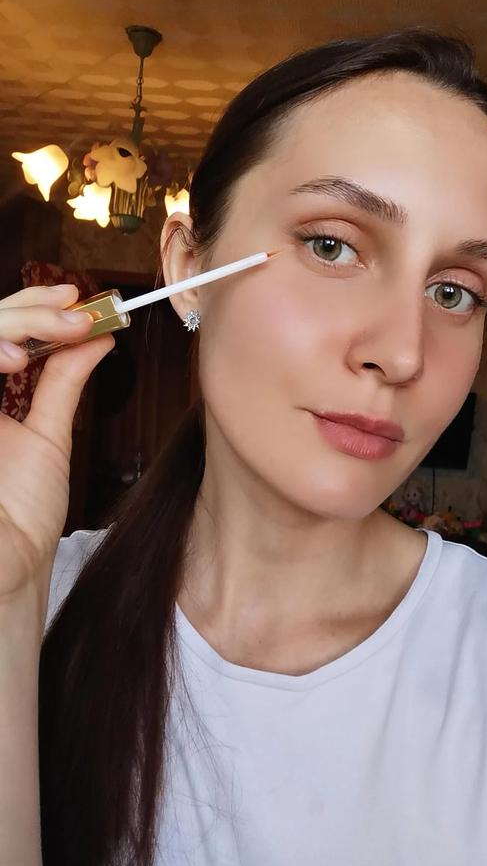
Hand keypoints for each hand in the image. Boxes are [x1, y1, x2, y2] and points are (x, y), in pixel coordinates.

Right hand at [0, 284, 113, 619]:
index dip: (29, 303)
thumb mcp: (48, 433)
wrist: (12, 566)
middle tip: (74, 318)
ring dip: (4, 325)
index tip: (76, 299)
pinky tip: (15, 360)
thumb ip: (63, 380)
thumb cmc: (23, 513)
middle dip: (25, 311)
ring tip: (38, 344)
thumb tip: (99, 336)